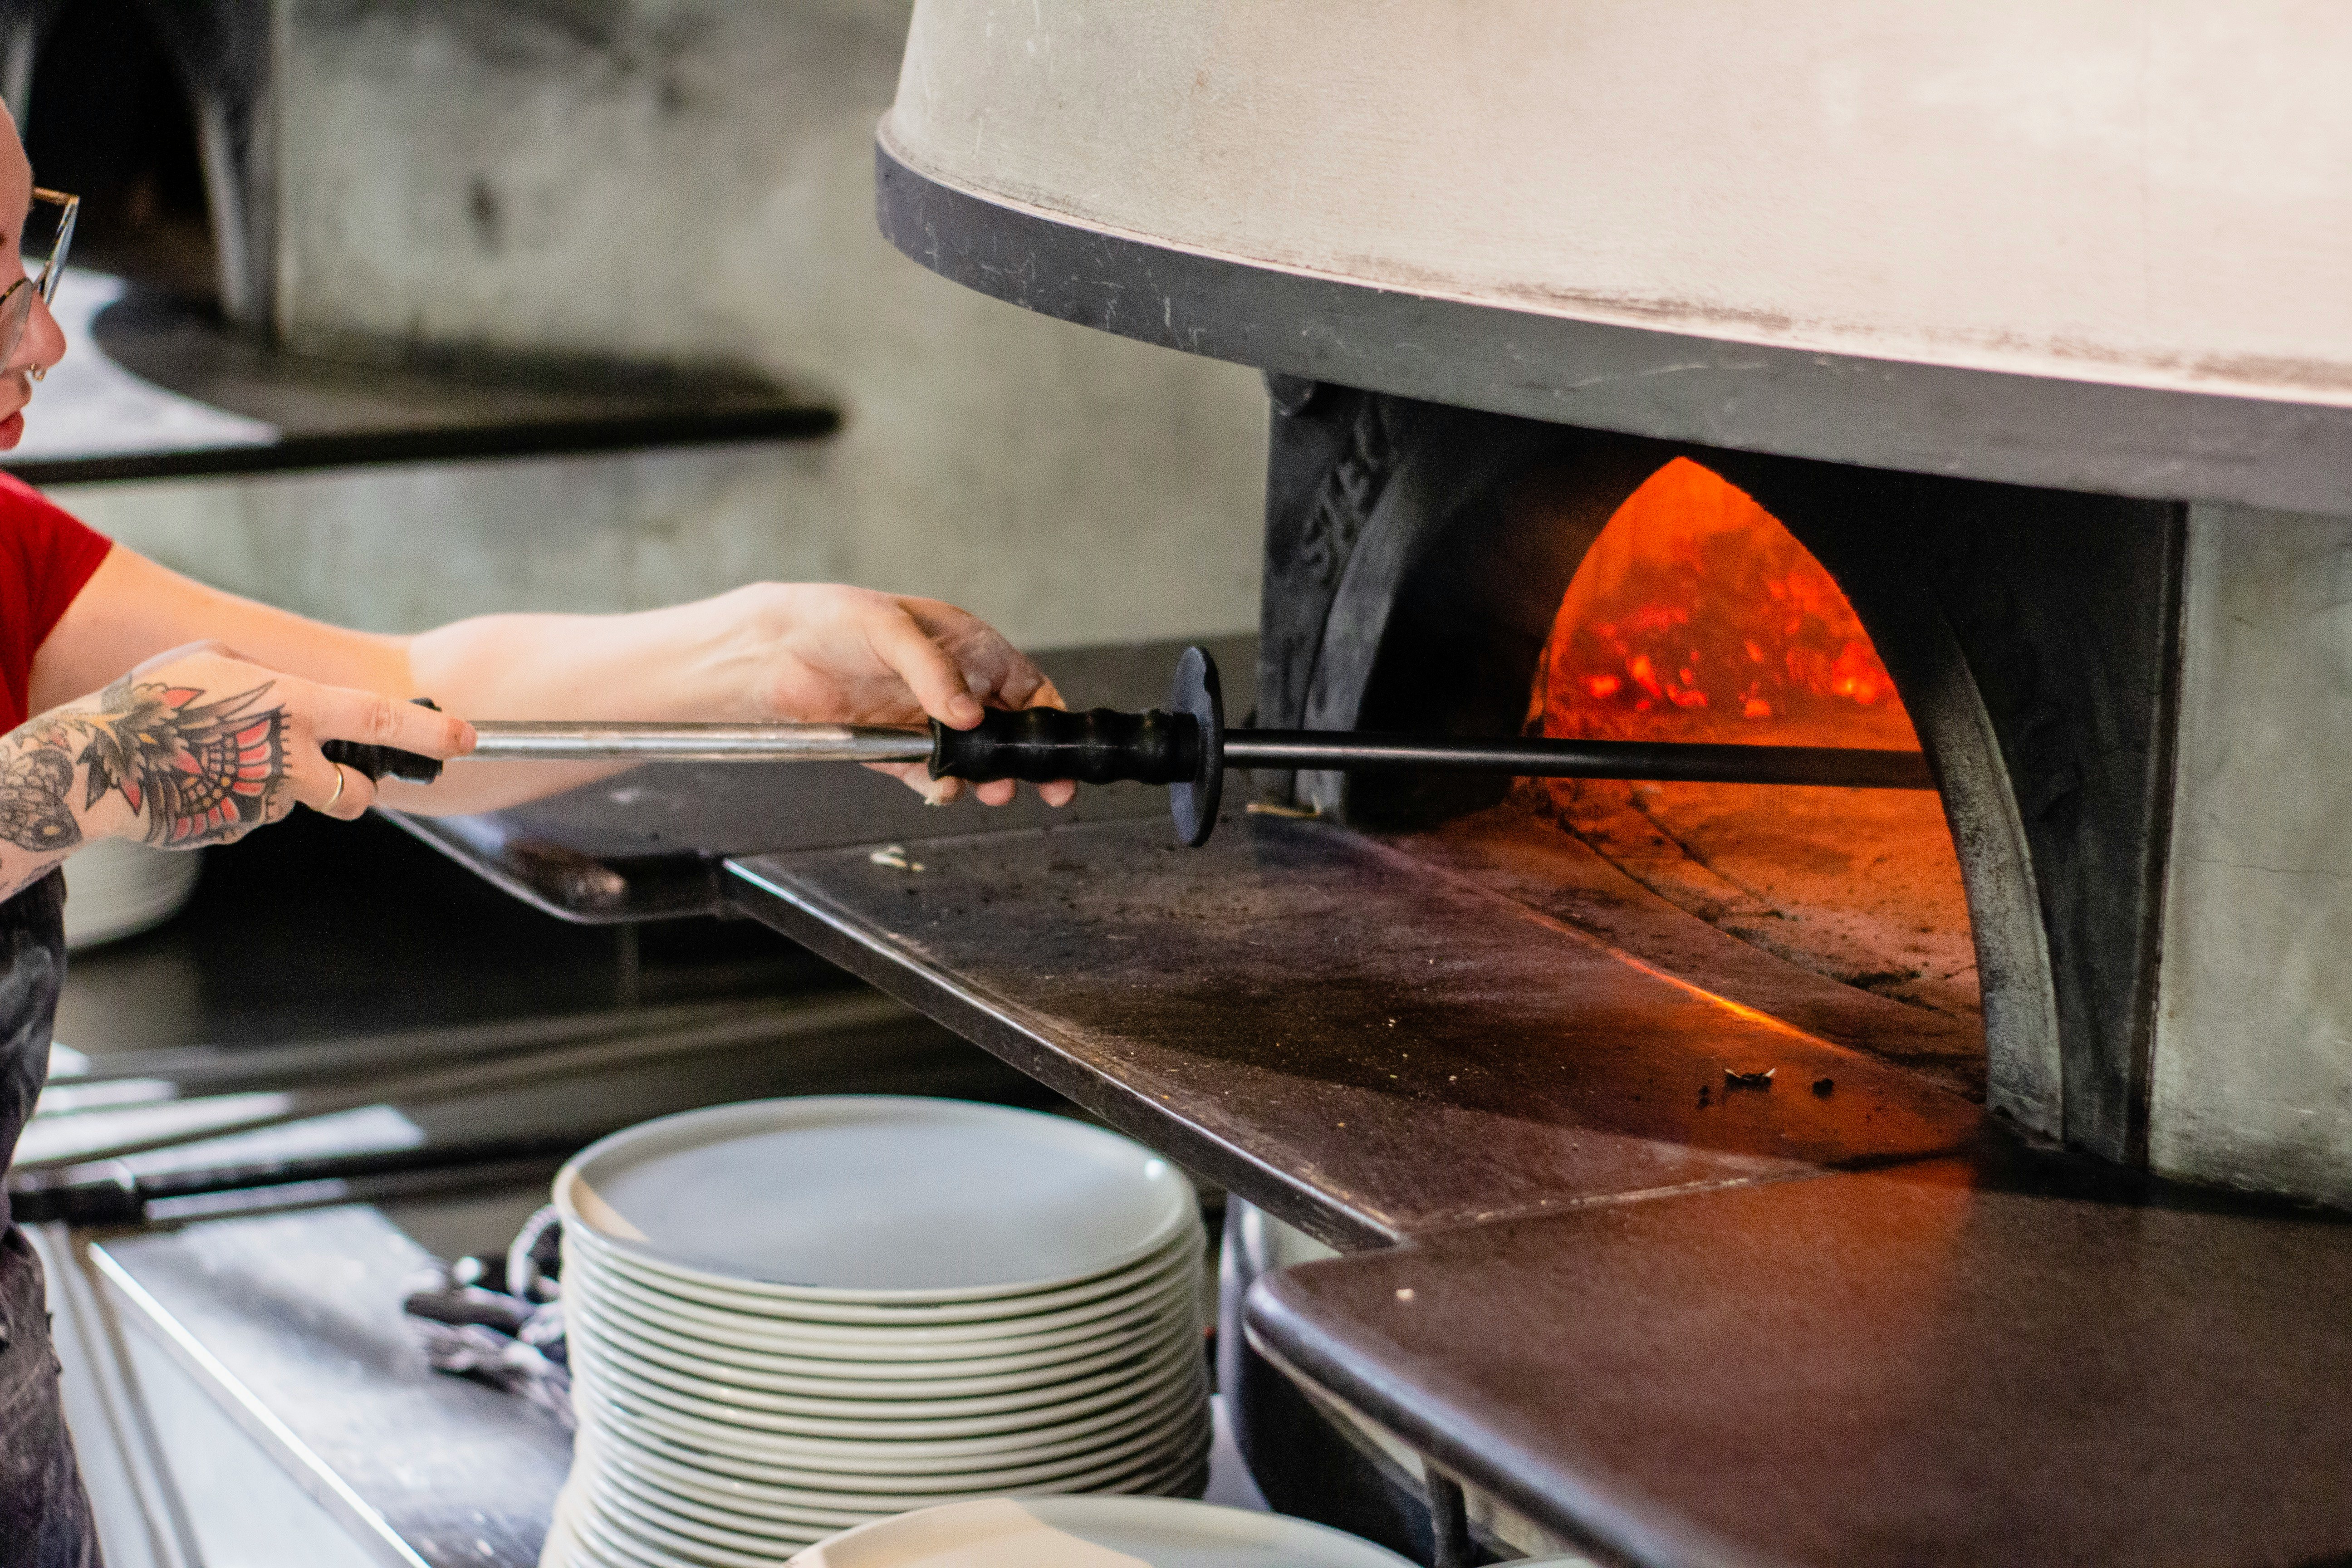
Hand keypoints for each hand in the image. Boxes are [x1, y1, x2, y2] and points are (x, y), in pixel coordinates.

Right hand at [37, 644, 474, 847]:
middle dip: (354, 793)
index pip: (379, 721)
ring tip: (215, 764)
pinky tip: (194, 784)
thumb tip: (290, 695)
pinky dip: (229, 804)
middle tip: (331, 779)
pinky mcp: (232, 830)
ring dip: (269, 790)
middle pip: (354, 795)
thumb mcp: (217, 662)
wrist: (95, 759)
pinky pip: (247, 817)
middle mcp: (287, 758)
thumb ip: (268, 679)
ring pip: (291, 804)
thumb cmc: (154, 700)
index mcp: (291, 706)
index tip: (468, 740)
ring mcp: (261, 801)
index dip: (428, 733)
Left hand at [716, 585, 1075, 806]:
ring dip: (985, 778)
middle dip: (1025, 760)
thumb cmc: (833, 619)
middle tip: (1045, 788)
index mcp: (967, 648)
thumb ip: (935, 674)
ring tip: (990, 790)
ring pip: (972, 759)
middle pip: (1007, 731)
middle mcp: (952, 687)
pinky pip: (929, 776)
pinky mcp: (895, 749)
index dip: (1048, 719)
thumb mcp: (892, 631)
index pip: (1026, 687)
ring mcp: (925, 721)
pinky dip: (940, 788)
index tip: (1061, 748)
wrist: (770, 651)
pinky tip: (942, 790)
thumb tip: (970, 715)